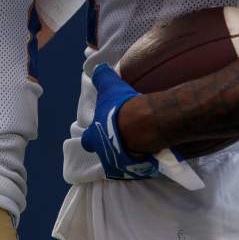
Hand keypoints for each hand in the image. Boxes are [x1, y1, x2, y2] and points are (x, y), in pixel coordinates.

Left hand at [82, 64, 159, 179]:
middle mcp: (104, 154)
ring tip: (138, 143)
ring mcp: (119, 165)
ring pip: (120, 162)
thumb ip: (102, 77)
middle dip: (111, 146)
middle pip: (104, 152)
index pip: (87, 139)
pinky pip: (139, 167)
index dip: (92, 134)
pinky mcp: (137, 170)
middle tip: (122, 137)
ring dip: (127, 154)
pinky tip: (150, 151)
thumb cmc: (121, 108)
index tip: (101, 128)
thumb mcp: (109, 86)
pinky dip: (143, 161)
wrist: (144, 125)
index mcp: (94, 137)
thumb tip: (98, 68)